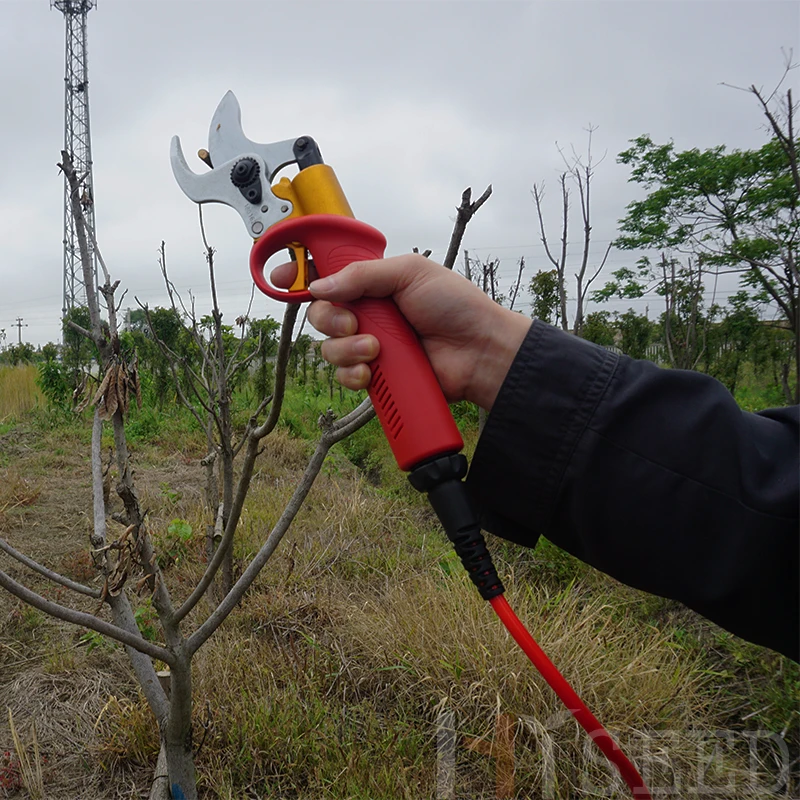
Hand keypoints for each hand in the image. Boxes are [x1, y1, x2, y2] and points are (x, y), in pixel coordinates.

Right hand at [270, 254, 530, 410]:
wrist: (479, 350)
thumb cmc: (454, 305)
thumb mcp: (409, 272)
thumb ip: (361, 275)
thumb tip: (318, 287)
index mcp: (373, 283)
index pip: (327, 276)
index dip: (300, 276)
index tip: (280, 278)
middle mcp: (367, 313)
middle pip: (320, 314)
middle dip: (329, 318)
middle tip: (354, 322)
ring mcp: (371, 345)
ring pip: (328, 348)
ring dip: (346, 349)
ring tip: (376, 349)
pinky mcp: (377, 376)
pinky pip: (345, 376)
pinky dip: (352, 374)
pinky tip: (370, 372)